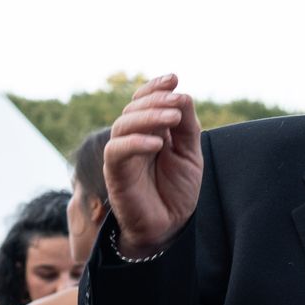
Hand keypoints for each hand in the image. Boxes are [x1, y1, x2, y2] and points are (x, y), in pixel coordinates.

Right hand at [103, 74, 204, 257]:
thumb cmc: (177, 191)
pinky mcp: (114, 173)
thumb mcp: (190, 155)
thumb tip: (183, 95)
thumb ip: (187, 127)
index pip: (145, 100)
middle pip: (133, 108)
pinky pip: (117, 151)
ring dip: (148, 117)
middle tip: (178, 101)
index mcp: (149, 130)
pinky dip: (136, 142)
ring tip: (172, 118)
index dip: (155, 86)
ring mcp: (122, 154)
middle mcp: (132, 139)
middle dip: (156, 100)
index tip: (173, 77)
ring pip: (123, 125)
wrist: (168, 227)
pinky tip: (157, 143)